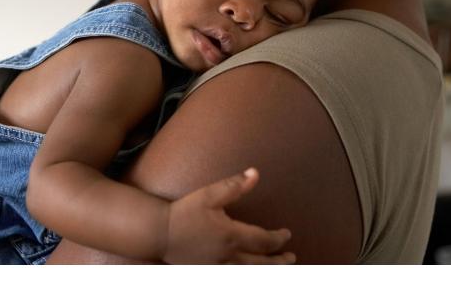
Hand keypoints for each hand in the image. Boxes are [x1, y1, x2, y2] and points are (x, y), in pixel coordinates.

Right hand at [162, 167, 294, 263]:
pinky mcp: (209, 271)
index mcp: (232, 236)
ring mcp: (219, 267)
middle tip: (292, 258)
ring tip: (277, 268)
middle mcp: (229, 256)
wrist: (158, 234)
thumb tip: (255, 173)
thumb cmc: (184, 212)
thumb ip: (234, 185)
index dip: (279, 238)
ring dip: (267, 271)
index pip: (264, 241)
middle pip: (262, 264)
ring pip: (250, 273)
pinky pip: (234, 276)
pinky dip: (247, 275)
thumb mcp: (209, 194)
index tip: (287, 234)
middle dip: (280, 261)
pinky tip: (249, 271)